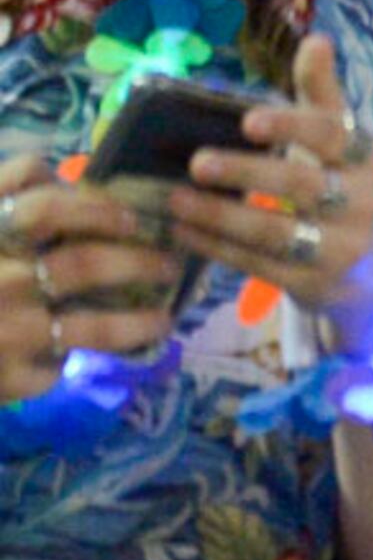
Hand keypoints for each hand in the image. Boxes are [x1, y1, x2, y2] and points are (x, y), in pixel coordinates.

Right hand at [0, 156, 179, 401]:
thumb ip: (14, 190)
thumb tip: (69, 180)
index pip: (44, 211)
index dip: (95, 210)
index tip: (133, 218)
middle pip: (82, 265)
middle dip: (139, 264)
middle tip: (169, 265)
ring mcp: (3, 334)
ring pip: (92, 327)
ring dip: (139, 323)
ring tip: (163, 320)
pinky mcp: (6, 380)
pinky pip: (59, 367)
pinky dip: (78, 360)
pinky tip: (102, 357)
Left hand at [161, 37, 372, 346]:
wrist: (371, 276)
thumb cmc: (344, 192)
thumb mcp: (342, 146)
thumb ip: (323, 95)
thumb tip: (317, 39)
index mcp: (366, 159)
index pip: (334, 136)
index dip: (293, 127)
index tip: (248, 120)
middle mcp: (362, 203)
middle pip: (301, 185)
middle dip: (247, 173)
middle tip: (196, 163)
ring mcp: (341, 248)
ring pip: (275, 232)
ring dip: (220, 216)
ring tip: (175, 201)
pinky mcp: (314, 284)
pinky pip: (258, 266)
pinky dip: (217, 248)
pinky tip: (183, 232)